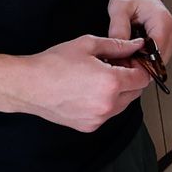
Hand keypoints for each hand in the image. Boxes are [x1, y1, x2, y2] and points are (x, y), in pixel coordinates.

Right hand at [0, 34, 154, 130]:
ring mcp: (99, 118)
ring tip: (99, 78)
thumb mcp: (87, 45)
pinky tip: (89, 91)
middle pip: (136, 92)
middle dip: (131, 79)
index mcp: (111, 83)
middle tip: (115, 66)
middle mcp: (108, 104)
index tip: (131, 60)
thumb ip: (117, 45)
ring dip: (119, 92)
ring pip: (123, 105)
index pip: (143, 78)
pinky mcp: (89, 126)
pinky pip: (108, 114)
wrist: (29, 86)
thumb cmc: (53, 64)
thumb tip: (137, 45)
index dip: (140, 67)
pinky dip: (106, 103)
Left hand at [108, 0, 171, 75]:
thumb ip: (119, 29)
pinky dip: (145, 58)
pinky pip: (158, 56)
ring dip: (143, 63)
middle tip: (122, 61)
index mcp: (162, 21)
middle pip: (159, 60)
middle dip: (140, 65)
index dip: (140, 63)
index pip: (157, 53)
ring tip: (127, 54)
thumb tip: (120, 49)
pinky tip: (134, 52)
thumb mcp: (119, 9)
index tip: (125, 65)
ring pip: (159, 61)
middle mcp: (171, 30)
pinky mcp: (168, 40)